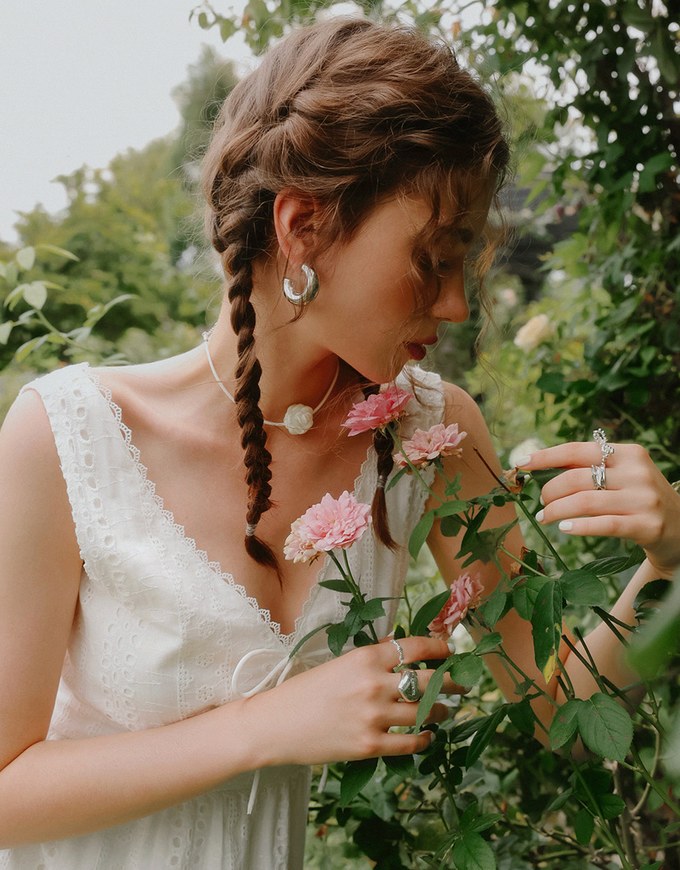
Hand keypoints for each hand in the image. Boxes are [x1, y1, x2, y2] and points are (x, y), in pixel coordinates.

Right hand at [244, 636, 462, 767]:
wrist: (276, 724)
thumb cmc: (305, 691)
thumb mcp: (340, 663)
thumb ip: (372, 658)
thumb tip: (403, 651)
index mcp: (366, 657)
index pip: (416, 647)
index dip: (441, 648)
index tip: (451, 651)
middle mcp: (375, 683)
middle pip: (431, 680)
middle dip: (453, 682)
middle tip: (462, 684)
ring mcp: (374, 715)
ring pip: (426, 712)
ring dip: (442, 712)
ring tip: (445, 712)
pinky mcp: (370, 744)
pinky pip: (412, 741)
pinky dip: (425, 738)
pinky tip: (428, 735)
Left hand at [518, 441, 679, 577]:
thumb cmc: (638, 499)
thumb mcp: (621, 476)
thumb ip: (590, 469)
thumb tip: (541, 466)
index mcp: (628, 453)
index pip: (577, 450)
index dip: (545, 456)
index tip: (520, 463)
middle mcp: (637, 472)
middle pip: (577, 478)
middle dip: (550, 491)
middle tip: (542, 503)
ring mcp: (644, 499)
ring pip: (586, 502)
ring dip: (557, 510)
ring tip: (545, 517)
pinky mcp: (648, 525)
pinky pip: (604, 524)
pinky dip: (580, 526)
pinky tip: (565, 528)